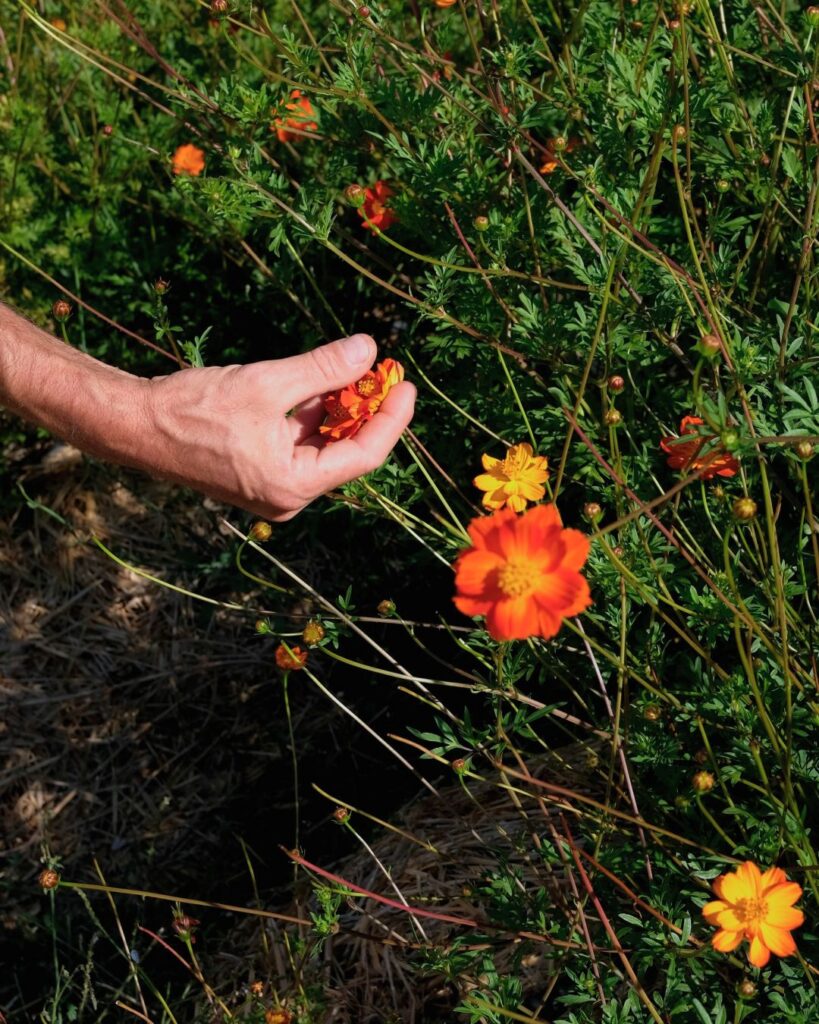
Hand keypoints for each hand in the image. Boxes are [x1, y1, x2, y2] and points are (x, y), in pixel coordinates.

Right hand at [143, 334, 415, 520]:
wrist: (136, 426)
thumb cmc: (195, 409)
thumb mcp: (267, 383)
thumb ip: (323, 369)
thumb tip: (368, 349)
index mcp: (295, 485)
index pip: (364, 455)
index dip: (391, 419)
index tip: (405, 384)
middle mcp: (288, 496)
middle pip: (345, 452)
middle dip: (365, 410)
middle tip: (381, 370)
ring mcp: (273, 487)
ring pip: (322, 446)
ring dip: (339, 410)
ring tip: (353, 370)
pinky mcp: (259, 474)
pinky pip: (299, 445)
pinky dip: (313, 417)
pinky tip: (321, 385)